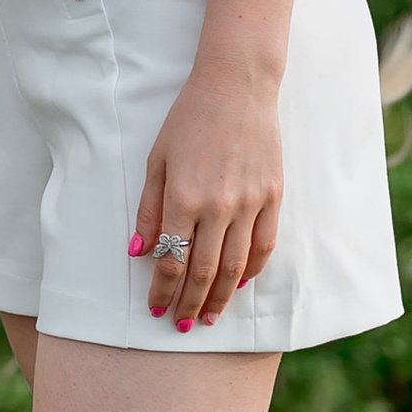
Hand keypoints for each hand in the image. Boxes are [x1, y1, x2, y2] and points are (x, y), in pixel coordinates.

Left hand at [132, 62, 282, 329]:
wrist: (237, 86)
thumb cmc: (188, 119)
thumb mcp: (156, 159)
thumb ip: (149, 208)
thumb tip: (138, 252)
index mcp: (183, 196)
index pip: (171, 260)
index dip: (163, 290)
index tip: (156, 309)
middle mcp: (218, 205)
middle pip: (204, 270)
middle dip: (189, 302)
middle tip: (181, 324)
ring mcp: (250, 202)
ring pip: (236, 265)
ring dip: (220, 296)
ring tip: (209, 317)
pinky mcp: (273, 196)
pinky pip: (264, 244)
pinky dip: (252, 270)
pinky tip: (239, 284)